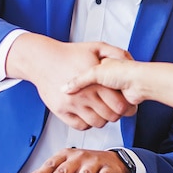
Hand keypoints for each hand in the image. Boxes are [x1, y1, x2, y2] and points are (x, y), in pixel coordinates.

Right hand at [8, 35, 135, 129]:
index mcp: (96, 81)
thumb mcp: (97, 47)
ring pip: (96, 123)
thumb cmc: (69, 54)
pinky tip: (87, 113)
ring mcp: (72, 105)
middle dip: (115, 113)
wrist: (43, 58)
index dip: (125, 106)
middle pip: (110, 117)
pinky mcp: (61, 111)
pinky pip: (80, 126)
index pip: (120, 106)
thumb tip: (129, 62)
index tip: (124, 102)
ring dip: (102, 119)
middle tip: (113, 107)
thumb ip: (117, 53)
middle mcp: (85, 95)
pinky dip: (87, 122)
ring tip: (100, 109)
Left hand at [22, 148, 130, 172]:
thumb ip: (48, 171)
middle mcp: (79, 157)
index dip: (43, 172)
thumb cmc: (86, 162)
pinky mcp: (107, 169)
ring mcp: (94, 162)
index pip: (52, 164)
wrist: (113, 160)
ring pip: (85, 172)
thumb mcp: (66, 163)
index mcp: (66, 155)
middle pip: (65, 169)